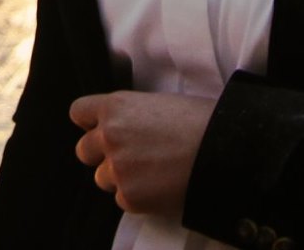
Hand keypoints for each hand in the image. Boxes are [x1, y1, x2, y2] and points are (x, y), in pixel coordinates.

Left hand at [69, 90, 216, 217]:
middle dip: (103, 155)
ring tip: (152, 172)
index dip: (90, 122)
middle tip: (132, 156)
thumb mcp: (157, 103)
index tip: (102, 129)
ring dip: (121, 178)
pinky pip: (122, 200)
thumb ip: (131, 115)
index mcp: (115, 106)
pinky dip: (139, 197)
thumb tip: (125, 127)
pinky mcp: (130, 196)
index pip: (79, 112)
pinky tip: (161, 186)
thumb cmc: (199, 121)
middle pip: (84, 150)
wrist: (224, 149)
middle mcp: (109, 135)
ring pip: (102, 178)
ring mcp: (117, 167)